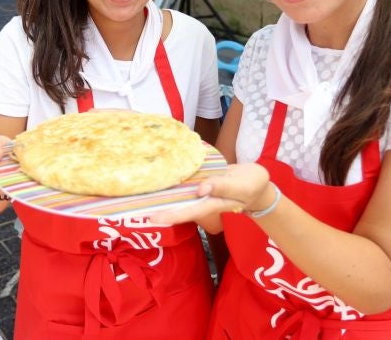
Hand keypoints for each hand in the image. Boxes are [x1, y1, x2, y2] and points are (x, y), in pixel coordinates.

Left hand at [149, 162, 271, 224]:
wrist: (256, 182)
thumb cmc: (251, 186)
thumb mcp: (242, 187)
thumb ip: (223, 188)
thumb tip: (201, 189)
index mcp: (212, 203)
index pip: (188, 211)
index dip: (171, 215)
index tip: (153, 218)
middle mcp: (201, 198)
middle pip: (176, 205)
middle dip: (158, 207)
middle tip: (134, 208)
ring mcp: (199, 189)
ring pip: (178, 193)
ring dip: (161, 193)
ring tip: (138, 191)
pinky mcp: (199, 178)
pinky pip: (184, 179)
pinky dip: (172, 177)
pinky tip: (158, 173)